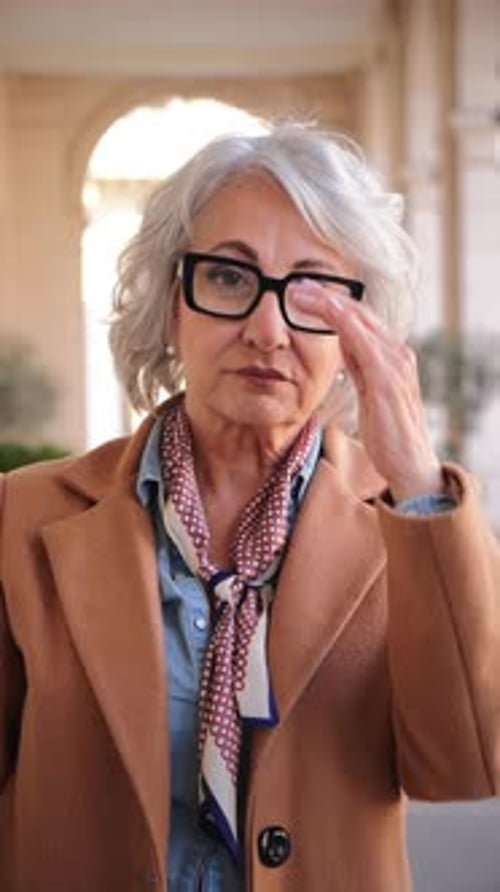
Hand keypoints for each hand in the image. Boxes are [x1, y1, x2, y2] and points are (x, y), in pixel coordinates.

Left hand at [292, 284, 441, 499]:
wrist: (410, 463)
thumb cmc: (389, 431)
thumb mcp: (369, 390)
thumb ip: (359, 365)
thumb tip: (342, 342)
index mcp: (391, 355)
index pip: (360, 318)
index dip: (333, 302)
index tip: (305, 293)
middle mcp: (397, 352)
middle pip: (358, 312)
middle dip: (326, 295)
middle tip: (296, 284)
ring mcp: (395, 362)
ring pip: (358, 319)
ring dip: (327, 302)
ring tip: (300, 291)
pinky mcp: (388, 377)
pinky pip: (361, 339)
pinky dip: (340, 320)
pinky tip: (321, 310)